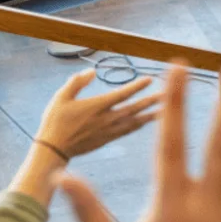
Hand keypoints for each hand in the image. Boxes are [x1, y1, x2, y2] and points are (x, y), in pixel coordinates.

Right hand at [36, 70, 160, 158]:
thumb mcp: (60, 97)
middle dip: (151, 101)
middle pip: (134, 108)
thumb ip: (76, 82)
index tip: (149, 79)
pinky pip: (128, 130)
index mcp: (96, 107)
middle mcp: (106, 119)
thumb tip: (92, 71)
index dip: (136, 87)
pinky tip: (147, 121)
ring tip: (165, 109)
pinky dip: (139, 124)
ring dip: (150, 114)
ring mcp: (108, 131)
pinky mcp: (108, 140)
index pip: (121, 95)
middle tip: (167, 94)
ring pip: (134, 121)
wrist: (53, 150)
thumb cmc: (54, 121)